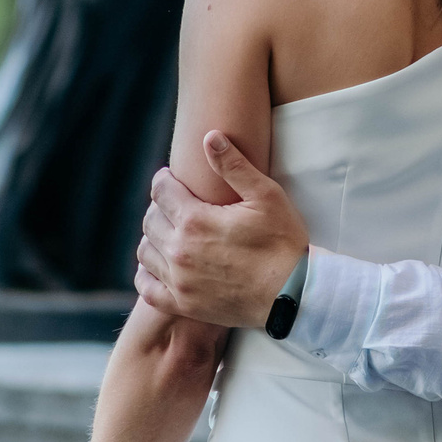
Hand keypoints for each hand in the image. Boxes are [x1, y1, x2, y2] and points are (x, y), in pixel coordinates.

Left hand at [135, 131, 308, 328]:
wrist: (295, 294)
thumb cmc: (284, 242)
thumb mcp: (266, 196)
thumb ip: (234, 166)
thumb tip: (210, 137)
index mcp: (195, 221)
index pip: (161, 192)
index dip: (164, 179)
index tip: (169, 177)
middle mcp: (180, 251)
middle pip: (150, 221)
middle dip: (159, 207)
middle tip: (173, 204)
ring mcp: (180, 281)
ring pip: (145, 252)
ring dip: (152, 238)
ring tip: (167, 232)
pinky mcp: (184, 305)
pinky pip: (148, 289)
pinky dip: (147, 275)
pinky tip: (157, 266)